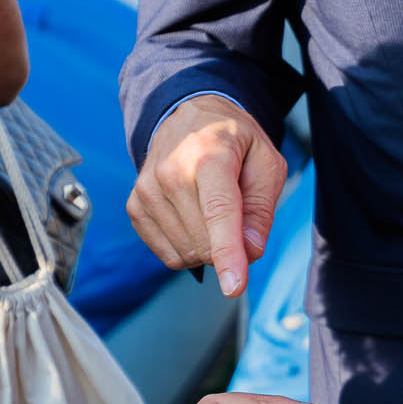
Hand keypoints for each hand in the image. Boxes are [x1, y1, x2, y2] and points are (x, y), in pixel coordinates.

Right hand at [129, 95, 286, 296]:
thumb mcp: (266, 163)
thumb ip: (263, 209)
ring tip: (210, 209)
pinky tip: (193, 219)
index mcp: (209, 156)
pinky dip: (188, 249)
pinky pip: (168, 255)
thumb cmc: (233, 142)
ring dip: (207, 247)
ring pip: (187, 253)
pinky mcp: (135, 207)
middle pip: (205, 242)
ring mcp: (147, 191)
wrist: (188, 116)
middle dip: (229, 246)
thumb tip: (250, 251)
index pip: (219, 213)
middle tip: (236, 214)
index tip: (233, 287)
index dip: (228, 253)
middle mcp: (170, 172)